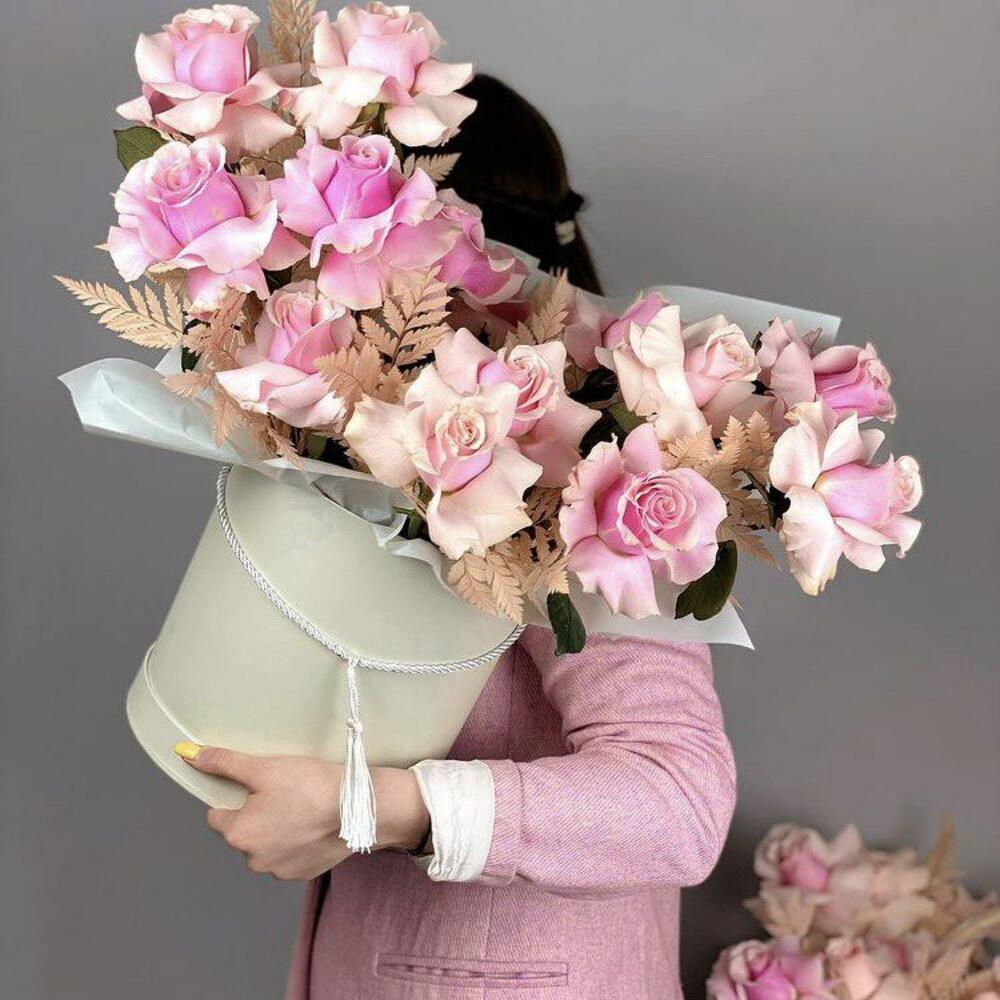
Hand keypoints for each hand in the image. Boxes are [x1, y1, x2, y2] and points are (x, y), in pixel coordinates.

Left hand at [175, 743, 429, 880]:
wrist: (357, 807)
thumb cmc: (310, 785)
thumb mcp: (264, 767)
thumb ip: (224, 763)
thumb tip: (188, 754)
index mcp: (238, 834)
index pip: (218, 815)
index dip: (237, 797)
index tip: (261, 786)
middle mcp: (253, 859)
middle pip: (244, 831)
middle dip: (257, 815)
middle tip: (284, 793)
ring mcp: (279, 871)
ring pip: (267, 845)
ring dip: (277, 830)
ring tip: (302, 807)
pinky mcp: (303, 873)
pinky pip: (290, 856)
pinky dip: (297, 842)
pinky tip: (313, 824)